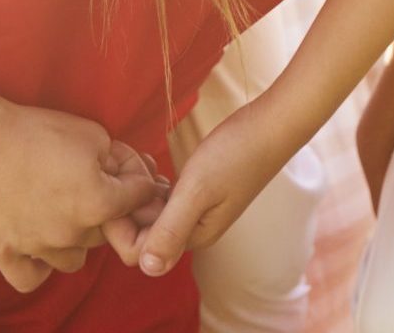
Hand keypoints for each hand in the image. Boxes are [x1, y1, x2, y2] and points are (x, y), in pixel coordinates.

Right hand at [0, 102, 164, 291]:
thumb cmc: (38, 132)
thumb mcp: (94, 134)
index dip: (135, 173)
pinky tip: (39, 246)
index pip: (141, 195)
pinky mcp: (5, 253)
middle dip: (107, 209)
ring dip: (76, 242)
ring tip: (64, 217)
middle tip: (89, 184)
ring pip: (74, 260)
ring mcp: (37, 247)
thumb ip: (119, 159)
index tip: (120, 162)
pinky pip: (30, 279)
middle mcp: (72, 233)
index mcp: (100, 203)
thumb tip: (126, 173)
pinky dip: (39, 267)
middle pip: (108, 231)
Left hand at [131, 100, 294, 276]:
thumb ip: (172, 229)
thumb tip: (147, 270)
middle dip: (129, 211)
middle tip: (130, 176)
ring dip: (138, 198)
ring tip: (141, 169)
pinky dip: (151, 188)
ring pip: (152, 217)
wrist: (272, 124)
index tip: (121, 195)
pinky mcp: (200, 194)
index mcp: (196, 236)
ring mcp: (198, 212)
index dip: (123, 227)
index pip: (140, 253)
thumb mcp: (198, 190)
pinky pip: (163, 202)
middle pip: (144, 236)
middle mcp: (195, 230)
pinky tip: (153, 169)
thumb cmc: (237, 153)